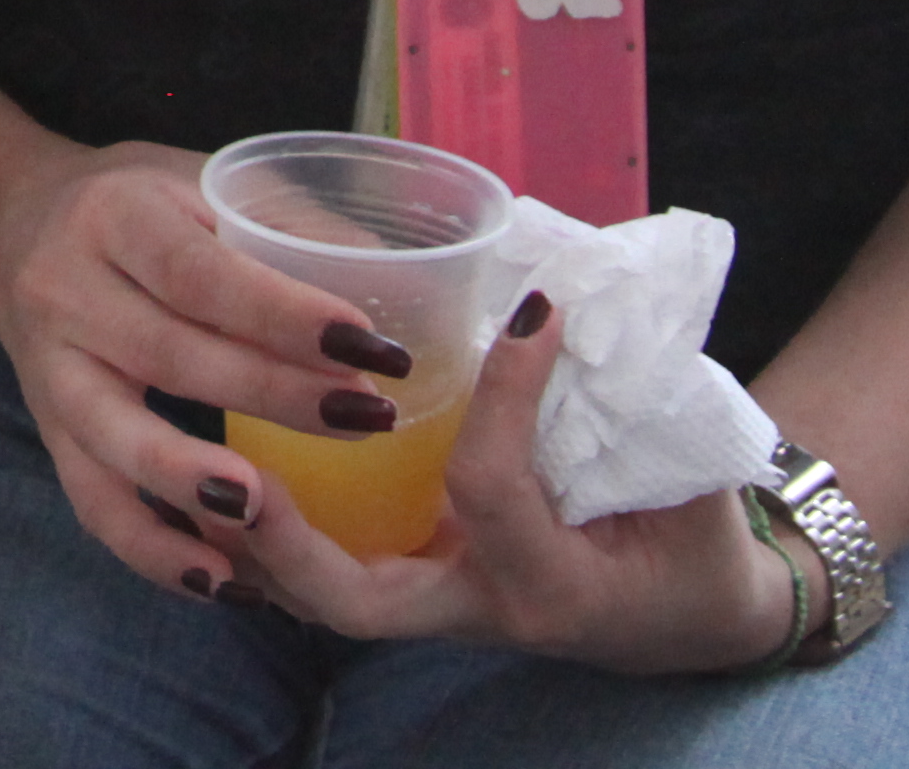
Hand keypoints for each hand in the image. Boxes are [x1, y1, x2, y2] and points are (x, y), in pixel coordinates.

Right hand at [0, 144, 424, 603]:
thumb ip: (289, 227)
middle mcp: (66, 290)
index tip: (369, 347)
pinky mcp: (48, 432)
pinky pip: (93, 503)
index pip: (198, 271)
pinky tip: (220, 578)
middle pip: (169, 354)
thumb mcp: (202, 183)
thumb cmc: (143, 205)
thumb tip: (406, 280)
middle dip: (274, 395)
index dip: (282, 314)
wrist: (14, 224)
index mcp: (115, 215)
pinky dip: (153, 550)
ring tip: (268, 513)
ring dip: (195, 481)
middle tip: (370, 420)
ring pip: (116, 436)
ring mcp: (50, 369)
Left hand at [190, 296, 798, 674]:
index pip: (491, 489)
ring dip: (262, 545)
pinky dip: (284, 538)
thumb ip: (633, 396)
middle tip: (238, 474)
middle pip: (358, 602)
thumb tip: (563, 289)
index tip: (528, 311)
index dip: (503, 394)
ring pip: (328, 599)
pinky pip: (339, 576)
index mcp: (556, 586)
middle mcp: (485, 613)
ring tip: (202, 468)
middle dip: (289, 544)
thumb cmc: (698, 540)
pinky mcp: (429, 591)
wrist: (705, 618)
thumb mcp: (690, 477)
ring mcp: (448, 612)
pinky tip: (239, 471)